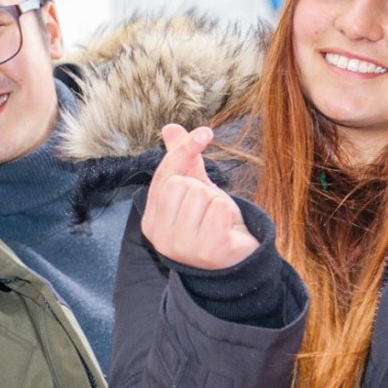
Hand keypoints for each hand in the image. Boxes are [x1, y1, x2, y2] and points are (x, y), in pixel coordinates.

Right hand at [140, 124, 258, 269]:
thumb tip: (170, 128)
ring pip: (201, 195)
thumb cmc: (212, 222)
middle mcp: (161, 238)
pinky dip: (228, 213)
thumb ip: (181, 160)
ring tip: (217, 219)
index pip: (164, 175)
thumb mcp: (194, 188)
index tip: (206, 132)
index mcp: (151, 222)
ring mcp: (183, 247)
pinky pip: (219, 210)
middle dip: (202, 188)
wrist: (237, 260)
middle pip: (181, 184)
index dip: (185, 150)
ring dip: (217, 202)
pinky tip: (226, 228)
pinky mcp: (208, 251)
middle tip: (208, 208)